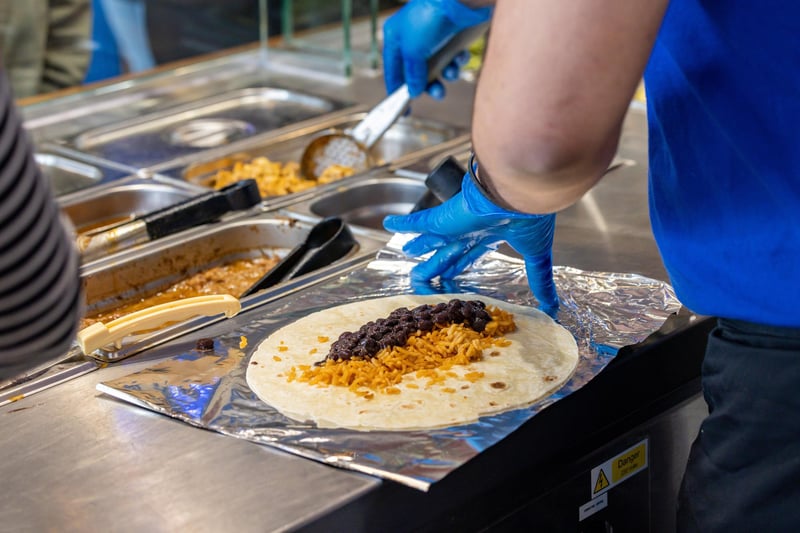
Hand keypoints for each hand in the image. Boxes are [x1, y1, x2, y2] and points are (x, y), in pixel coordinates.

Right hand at [382, 0, 491, 98]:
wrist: (462, 0)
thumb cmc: (431, 20)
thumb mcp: (413, 51)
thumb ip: (411, 75)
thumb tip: (412, 92)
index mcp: (396, 38)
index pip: (393, 71)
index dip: (397, 93)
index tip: (404, 112)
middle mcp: (413, 40)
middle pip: (417, 75)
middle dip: (427, 86)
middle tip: (437, 92)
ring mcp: (435, 40)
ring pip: (437, 70)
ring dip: (445, 77)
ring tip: (451, 74)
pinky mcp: (453, 40)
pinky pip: (453, 60)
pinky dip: (457, 63)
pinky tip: (461, 57)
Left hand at [384, 172, 558, 315]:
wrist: (522, 194)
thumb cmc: (532, 217)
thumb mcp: (536, 254)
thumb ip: (540, 280)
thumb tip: (554, 307)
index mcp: (493, 234)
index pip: (472, 255)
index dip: (461, 267)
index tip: (453, 278)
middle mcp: (472, 229)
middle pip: (450, 252)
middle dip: (439, 264)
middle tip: (428, 276)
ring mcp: (456, 224)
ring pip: (432, 242)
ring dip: (420, 247)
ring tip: (409, 253)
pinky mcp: (444, 218)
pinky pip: (417, 221)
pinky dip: (402, 223)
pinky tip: (388, 224)